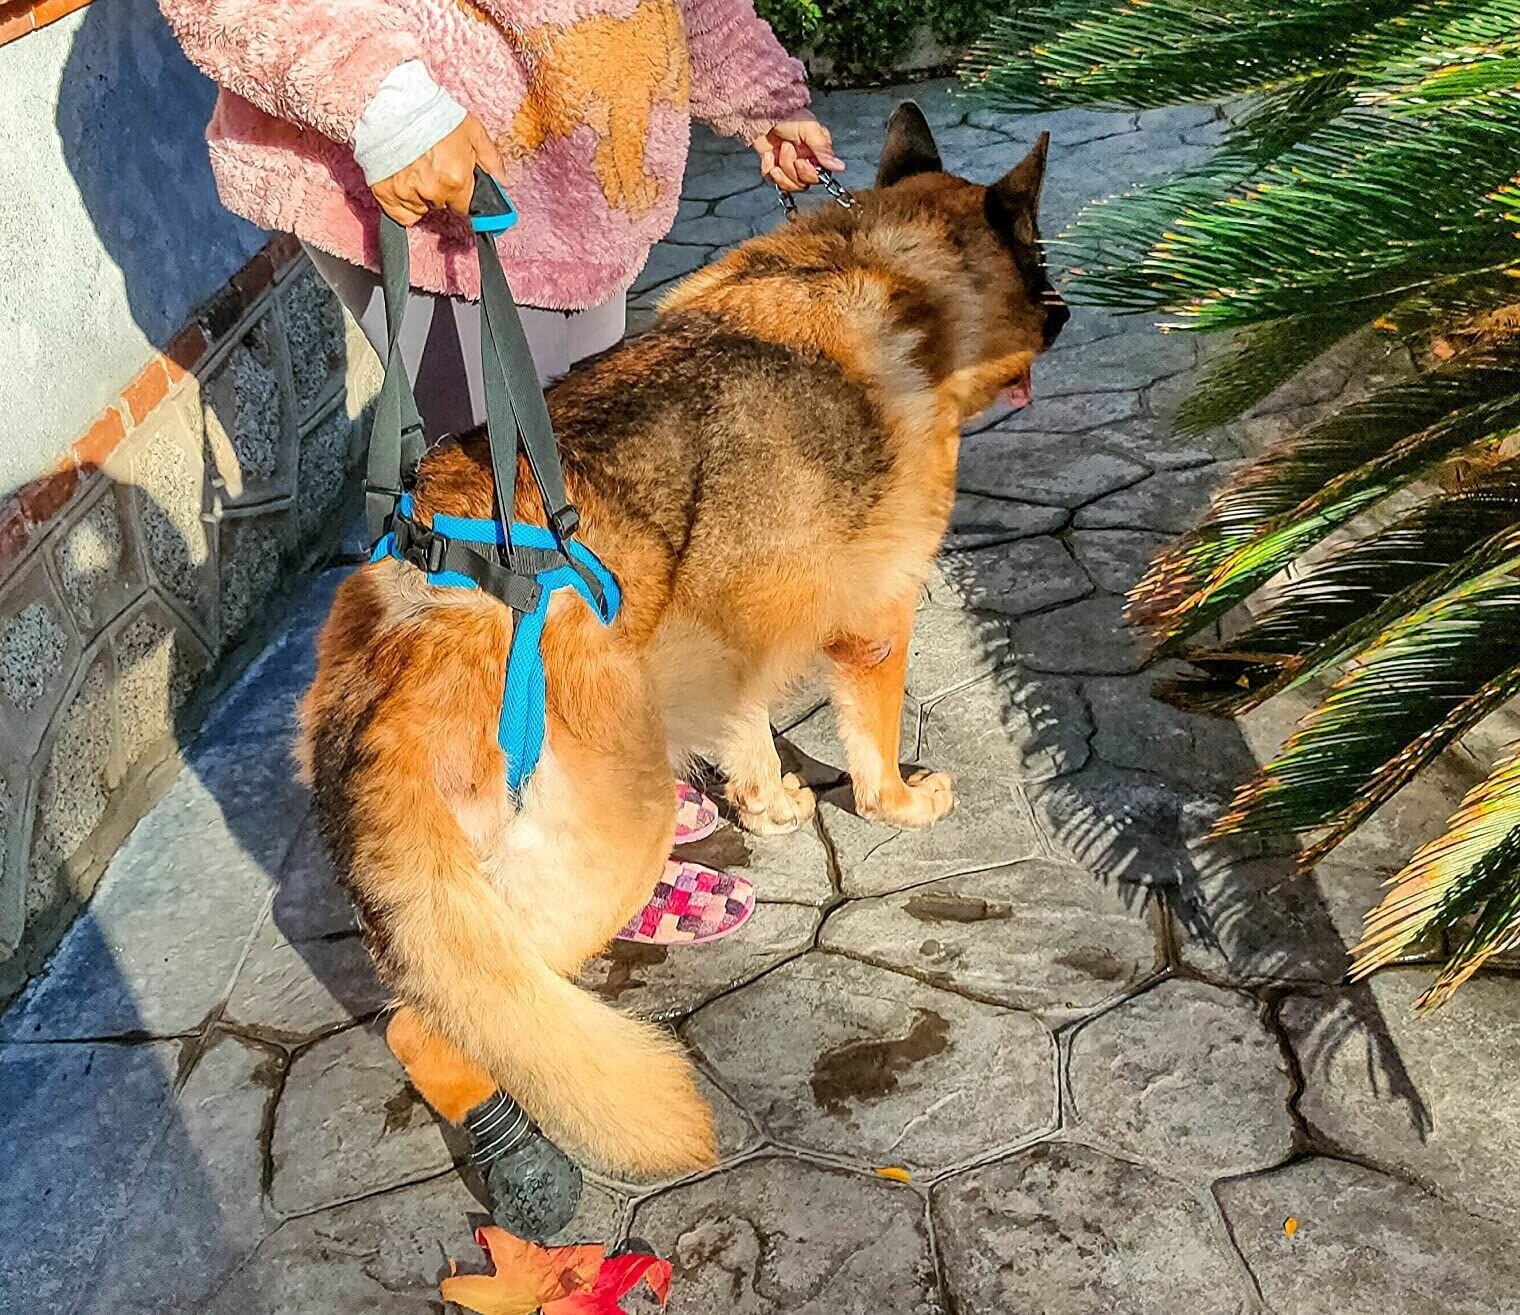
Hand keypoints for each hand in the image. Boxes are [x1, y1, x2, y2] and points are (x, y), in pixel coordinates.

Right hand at [370, 114, 504, 226]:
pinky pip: (400, 214)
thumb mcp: (471, 130)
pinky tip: (403, 182)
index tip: (456, 183)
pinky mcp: (385, 195)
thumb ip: (491, 159)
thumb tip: (504, 181)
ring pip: (421, 208)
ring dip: (421, 195)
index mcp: (456, 181)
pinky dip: (402, 203)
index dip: (461, 194)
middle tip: (433, 164)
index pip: (465, 207)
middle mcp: (433, 192)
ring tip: (415, 168)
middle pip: (442, 204)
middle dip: (441, 189)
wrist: (392, 103)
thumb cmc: (433, 114)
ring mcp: (407, 195)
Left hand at [751, 114, 843, 191]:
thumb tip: (839, 166)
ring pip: (788, 184)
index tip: (800, 161)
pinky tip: (769, 154)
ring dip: (781, 169)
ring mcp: (788, 165)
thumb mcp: (809, 129)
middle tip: (787, 148)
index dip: (808, 173)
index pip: (819, 176)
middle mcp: (805, 161)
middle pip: (803, 183)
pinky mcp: (773, 167)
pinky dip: (768, 168)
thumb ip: (824, 150)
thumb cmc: (787, 114)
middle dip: (791, 168)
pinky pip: (772, 180)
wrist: (761, 112)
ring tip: (778, 150)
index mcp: (817, 152)